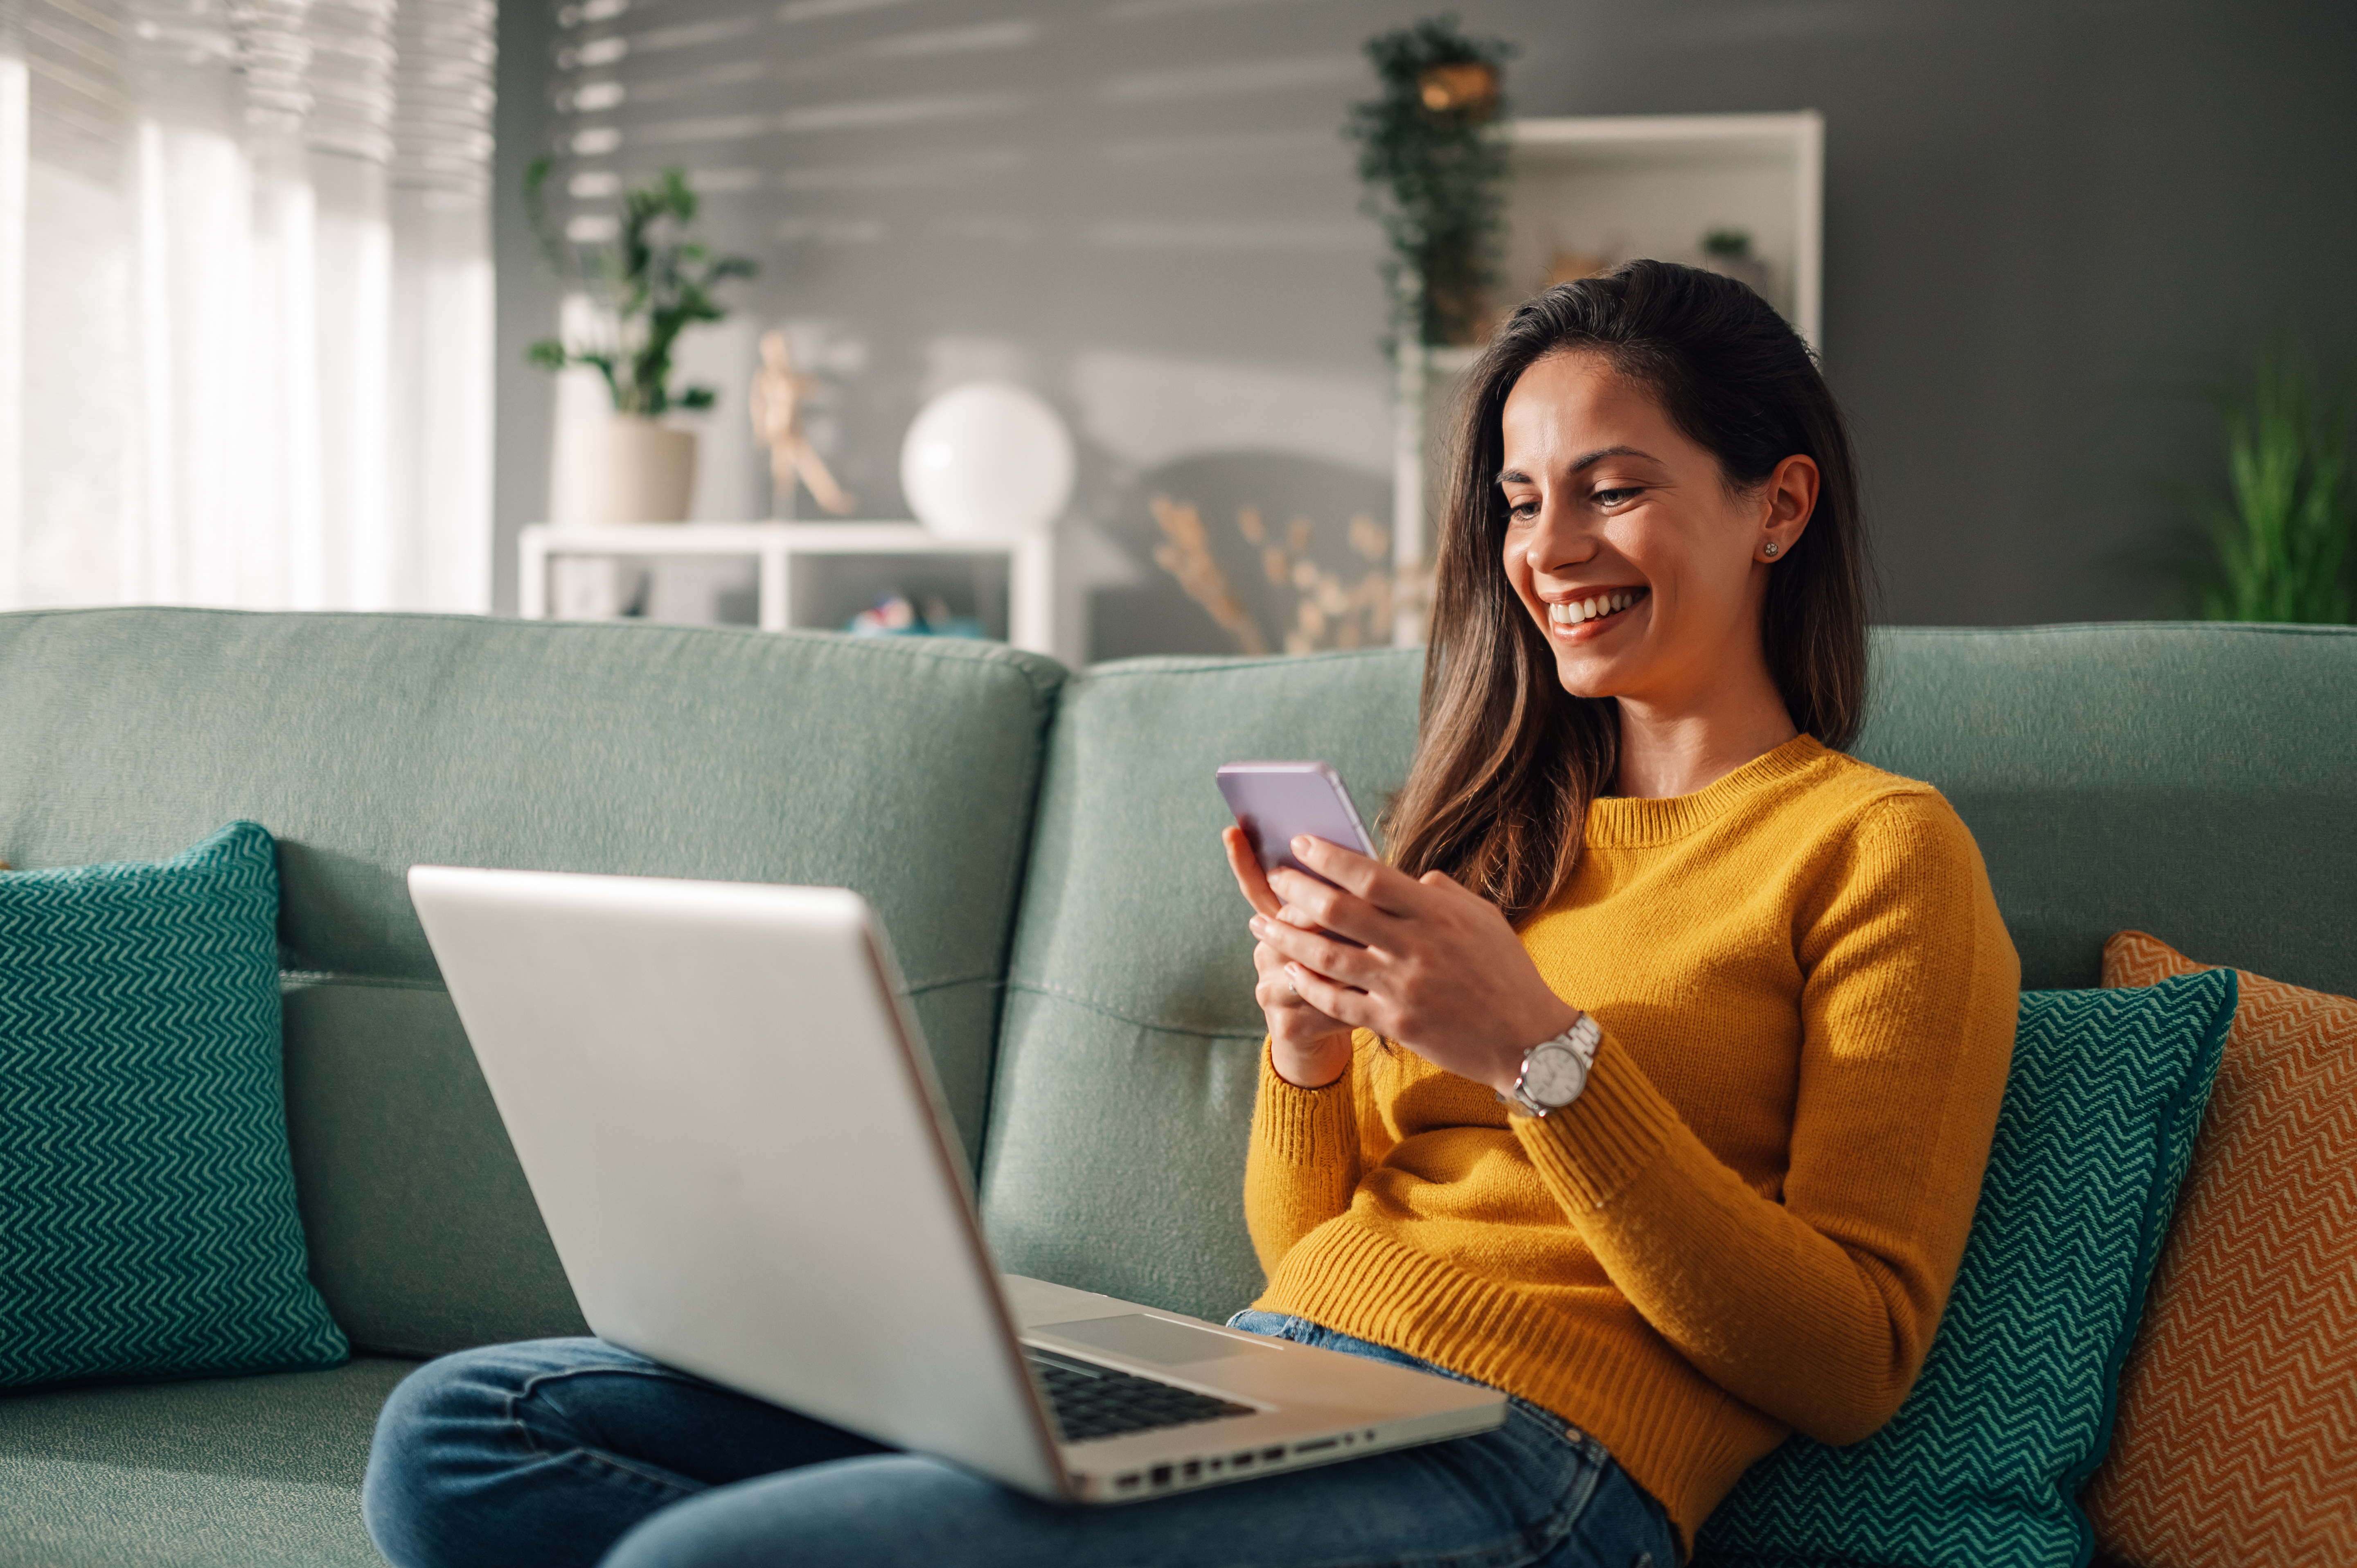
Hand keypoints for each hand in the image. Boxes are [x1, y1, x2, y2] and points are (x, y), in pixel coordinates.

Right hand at [1222, 827, 1353, 1087]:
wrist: (1326, 1038)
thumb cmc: (1348, 974)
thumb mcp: (1345, 933)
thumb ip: (1349, 899)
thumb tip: (1367, 857)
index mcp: (1278, 924)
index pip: (1258, 887)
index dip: (1244, 861)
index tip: (1234, 830)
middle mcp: (1266, 953)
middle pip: (1286, 922)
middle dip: (1322, 911)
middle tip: (1358, 904)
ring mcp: (1270, 990)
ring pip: (1306, 965)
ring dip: (1346, 959)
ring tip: (1378, 953)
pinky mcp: (1285, 1026)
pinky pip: (1321, 1008)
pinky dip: (1353, 1002)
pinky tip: (1378, 999)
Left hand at [1244, 835, 1578, 1094]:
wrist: (1527, 1040)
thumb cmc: (1507, 972)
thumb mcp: (1483, 919)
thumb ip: (1442, 894)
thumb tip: (1410, 875)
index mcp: (1437, 914)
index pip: (1371, 875)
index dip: (1330, 857)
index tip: (1301, 843)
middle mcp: (1416, 947)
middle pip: (1340, 911)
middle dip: (1298, 891)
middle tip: (1274, 878)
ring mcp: (1403, 988)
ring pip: (1328, 957)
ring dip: (1289, 938)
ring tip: (1262, 924)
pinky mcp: (1396, 1024)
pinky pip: (1338, 1002)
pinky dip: (1309, 985)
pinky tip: (1288, 971)